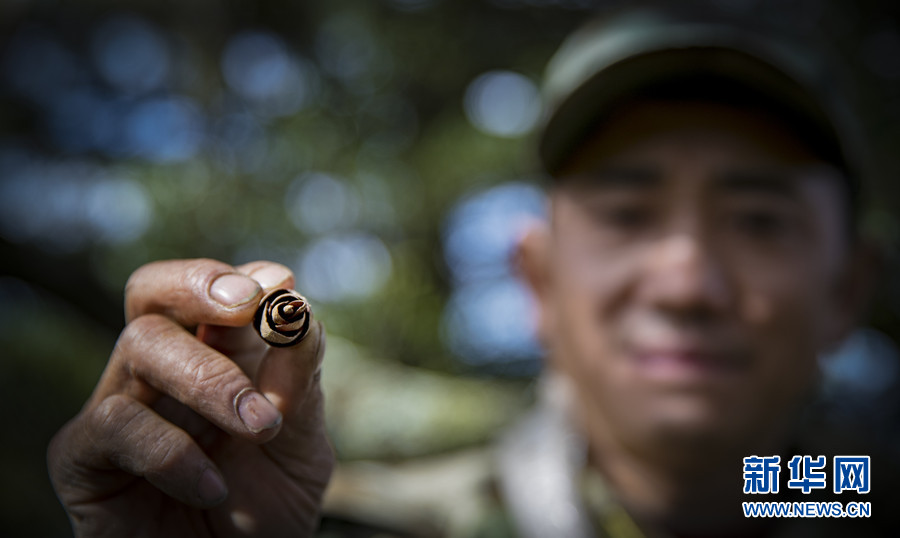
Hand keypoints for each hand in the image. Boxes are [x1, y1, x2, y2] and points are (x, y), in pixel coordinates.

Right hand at [48, 259, 332, 536]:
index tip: (281, 289)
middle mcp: (162, 370)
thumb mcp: (302, 440)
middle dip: (199, 286)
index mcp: (216, 354)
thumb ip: (299, 378)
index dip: (239, 279)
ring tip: (261, 425)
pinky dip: (172, 450)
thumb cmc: (265, 506)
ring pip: (140, 344)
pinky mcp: (84, 457)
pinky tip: (213, 486)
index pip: (210, 289)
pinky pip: (114, 422)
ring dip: (210, 378)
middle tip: (250, 306)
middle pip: (152, 292)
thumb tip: (296, 303)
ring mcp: (120, 406)